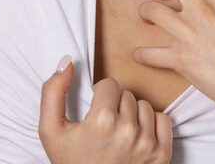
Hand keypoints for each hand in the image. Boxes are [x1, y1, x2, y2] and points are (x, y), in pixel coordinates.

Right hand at [39, 55, 172, 163]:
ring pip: (144, 105)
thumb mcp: (51, 131)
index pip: (109, 84)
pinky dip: (151, 125)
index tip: (94, 112)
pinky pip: (163, 119)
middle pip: (126, 94)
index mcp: (101, 121)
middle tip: (104, 125)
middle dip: (115, 105)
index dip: (99, 96)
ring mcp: (147, 143)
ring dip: (132, 114)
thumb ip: (53, 92)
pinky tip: (135, 137)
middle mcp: (127, 130)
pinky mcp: (161, 154)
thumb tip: (67, 62)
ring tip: (118, 132)